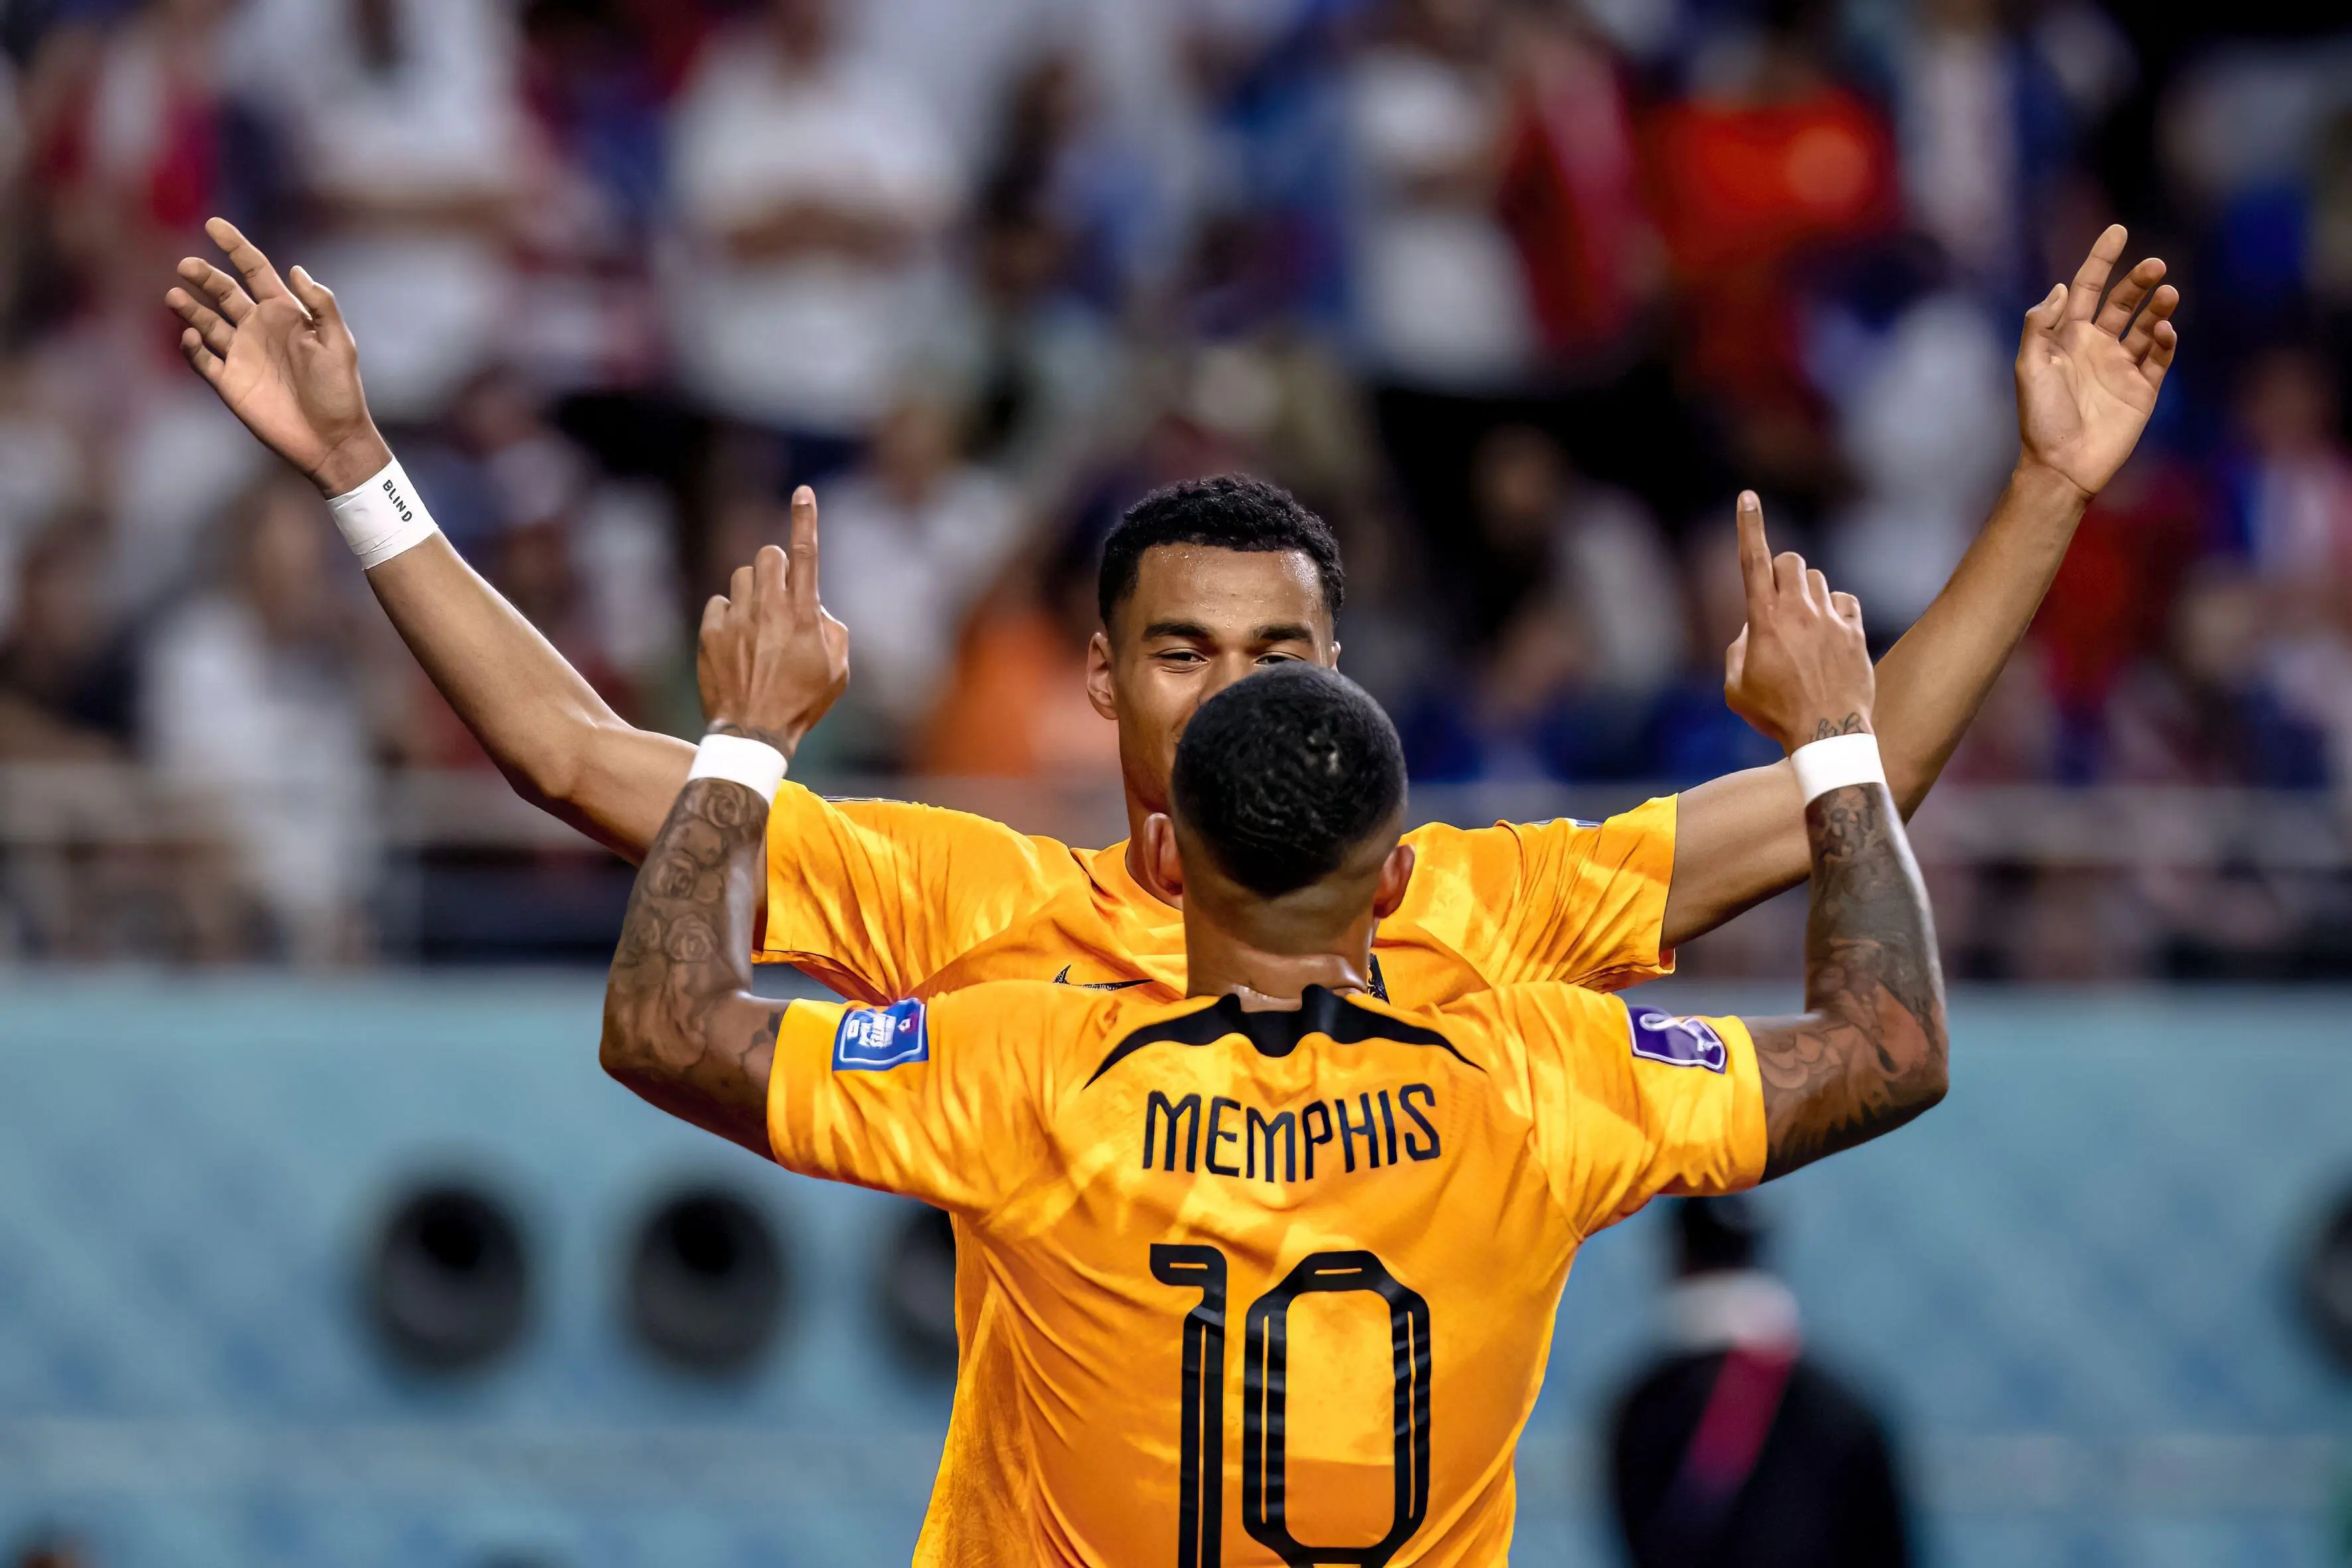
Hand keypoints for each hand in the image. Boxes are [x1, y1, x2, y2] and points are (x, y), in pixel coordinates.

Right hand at [165, 216, 389, 496]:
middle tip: (187, 266)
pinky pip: (200, 358)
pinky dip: (191, 346)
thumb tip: (297, 269)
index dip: (235, 246)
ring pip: (205, 321)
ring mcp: (241, 354)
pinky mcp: (228, 381)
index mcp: (285, 313)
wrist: (331, 439)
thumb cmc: (340, 390)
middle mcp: (259, 329)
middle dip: (204, 276)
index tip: (213, 224)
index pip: (254, 270)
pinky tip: (190, 337)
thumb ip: (321, 306)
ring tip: (175, 295)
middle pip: (223, 292)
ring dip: (189, 307)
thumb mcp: (339, 344)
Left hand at [697, 487, 849, 758]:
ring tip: (758, 623)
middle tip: (781, 594)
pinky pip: (719, 603)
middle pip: (768, 554)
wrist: (753, 732)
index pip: (806, 554)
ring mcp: (737, 619)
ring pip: (741, 576)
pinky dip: (729, 614)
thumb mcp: (837, 670)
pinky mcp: (710, 632)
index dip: (806, 518)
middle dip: (776, 565)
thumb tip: (816, 609)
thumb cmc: (802, 703)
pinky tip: (736, 640)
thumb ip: (833, 629)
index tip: (803, 492)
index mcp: (804, 615)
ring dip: (752, 591)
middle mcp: (769, 609)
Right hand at [1722, 493, 1872, 753]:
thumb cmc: (1775, 715)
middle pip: (1790, 560)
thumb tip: (1751, 630)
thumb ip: (1737, 649)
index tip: (1747, 497)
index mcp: (1763, 621)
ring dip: (1805, 594)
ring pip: (1816, 579)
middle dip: (1780, 569)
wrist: (1827, 735)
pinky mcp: (1854, 632)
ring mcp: (1830, 619)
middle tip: (1777, 598)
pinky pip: (1844, 602)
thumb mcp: (1736, 687)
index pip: (1753, 561)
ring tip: (1803, 629)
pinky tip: (1830, 636)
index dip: (1748, 526)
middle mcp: (1798, 612)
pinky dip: (1834, 612)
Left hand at [2015, 223, 2179, 499]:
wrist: (2061, 466)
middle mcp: (2096, 347)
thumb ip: (2040, 326)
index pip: (2087, 289)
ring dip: (2158, 307)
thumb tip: (2063, 287)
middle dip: (2138, 281)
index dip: (2100, 260)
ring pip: (2146, 325)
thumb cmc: (2040, 418)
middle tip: (2155, 265)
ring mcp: (2121, 367)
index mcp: (2066, 338)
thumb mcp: (2029, 368)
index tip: (2118, 230)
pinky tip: (2163, 331)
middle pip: (2122, 302)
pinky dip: (2164, 341)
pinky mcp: (2142, 389)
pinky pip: (2159, 357)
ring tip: (2167, 293)